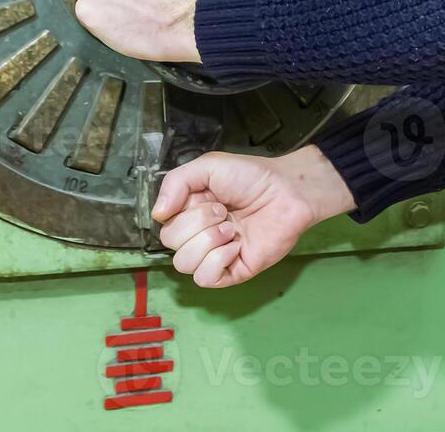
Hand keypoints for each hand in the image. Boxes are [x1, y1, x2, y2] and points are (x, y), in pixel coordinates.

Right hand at [154, 147, 356, 287]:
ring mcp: (215, 255)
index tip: (208, 197)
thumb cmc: (252, 176)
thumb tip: (157, 214)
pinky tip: (236, 246)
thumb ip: (175, 182)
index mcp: (189, 212)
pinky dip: (217, 260)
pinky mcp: (233, 271)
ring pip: (183, 264)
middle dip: (198, 223)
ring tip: (232, 228)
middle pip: (171, 244)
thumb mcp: (208, 166)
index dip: (182, 211)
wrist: (288, 191)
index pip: (164, 223)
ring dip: (208, 242)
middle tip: (225, 211)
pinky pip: (205, 279)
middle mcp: (198, 235)